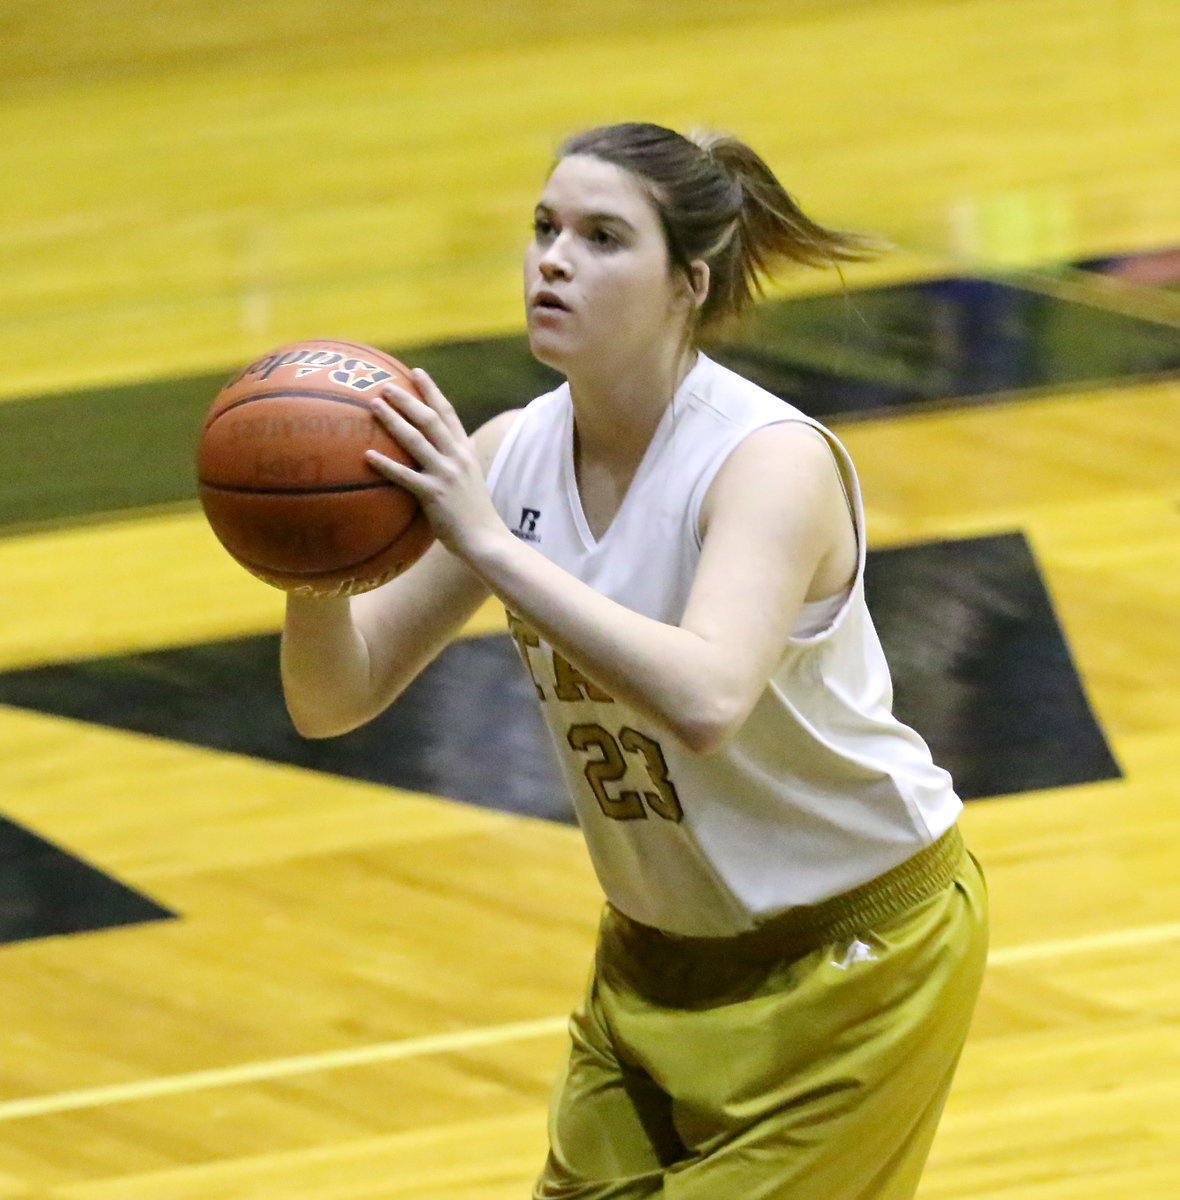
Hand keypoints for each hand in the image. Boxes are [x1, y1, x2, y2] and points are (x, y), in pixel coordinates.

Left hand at [365, 368, 507, 560]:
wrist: (487, 540)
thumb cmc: (473, 515)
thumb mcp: (468, 482)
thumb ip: (451, 465)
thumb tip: (428, 456)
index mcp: (465, 452)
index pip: (448, 413)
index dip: (432, 391)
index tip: (417, 372)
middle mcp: (457, 458)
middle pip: (430, 419)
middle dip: (408, 399)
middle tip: (386, 385)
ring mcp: (446, 475)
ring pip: (415, 440)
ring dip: (393, 420)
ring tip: (374, 406)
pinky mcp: (434, 495)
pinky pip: (405, 476)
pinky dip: (386, 464)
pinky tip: (367, 455)